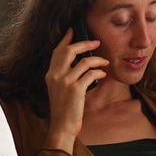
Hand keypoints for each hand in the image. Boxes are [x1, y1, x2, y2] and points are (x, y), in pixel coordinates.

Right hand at [43, 28, 107, 152]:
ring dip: (98, 60)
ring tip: (105, 62)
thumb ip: (64, 75)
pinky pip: (91, 74)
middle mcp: (55, 75)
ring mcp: (65, 82)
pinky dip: (99, 72)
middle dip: (85, 43)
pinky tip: (103, 75)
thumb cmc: (64, 108)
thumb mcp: (59, 89)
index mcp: (50, 74)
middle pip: (70, 50)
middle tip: (97, 42)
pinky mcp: (75, 89)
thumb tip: (80, 61)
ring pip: (84, 62)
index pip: (57, 51)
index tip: (73, 29)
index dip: (66, 39)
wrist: (62, 126)